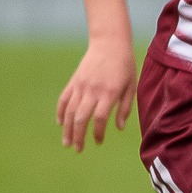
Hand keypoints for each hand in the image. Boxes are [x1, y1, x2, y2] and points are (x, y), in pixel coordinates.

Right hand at [56, 36, 137, 150]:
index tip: (98, 142)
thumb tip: (119, 128)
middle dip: (78, 136)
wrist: (109, 43)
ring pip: (69, 111)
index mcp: (109, 93)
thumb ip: (125, 108)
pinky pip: (63, 99)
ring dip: (67, 129)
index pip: (99, 118)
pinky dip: (60, 112)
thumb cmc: (125, 66)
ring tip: (67, 143)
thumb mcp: (131, 86)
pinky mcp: (74, 81)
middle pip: (80, 118)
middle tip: (78, 149)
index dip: (97, 133)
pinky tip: (60, 124)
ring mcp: (81, 86)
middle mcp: (92, 90)